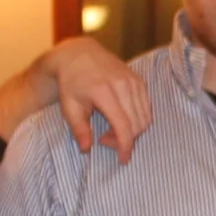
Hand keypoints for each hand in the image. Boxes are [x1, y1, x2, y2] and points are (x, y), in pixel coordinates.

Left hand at [43, 37, 151, 161]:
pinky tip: (121, 119)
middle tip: (106, 140)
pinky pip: (147, 107)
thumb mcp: (69, 106)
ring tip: (112, 130)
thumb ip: (79, 128)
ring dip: (133, 131)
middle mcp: (123, 85)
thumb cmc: (71, 83)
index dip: (125, 146)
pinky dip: (138, 119)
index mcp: (104, 92)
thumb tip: (87, 149)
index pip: (123, 125)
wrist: (79, 55)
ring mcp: (133, 81)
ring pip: (145, 117)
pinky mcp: (139, 80)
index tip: (122, 159)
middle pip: (137, 124)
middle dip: (125, 140)